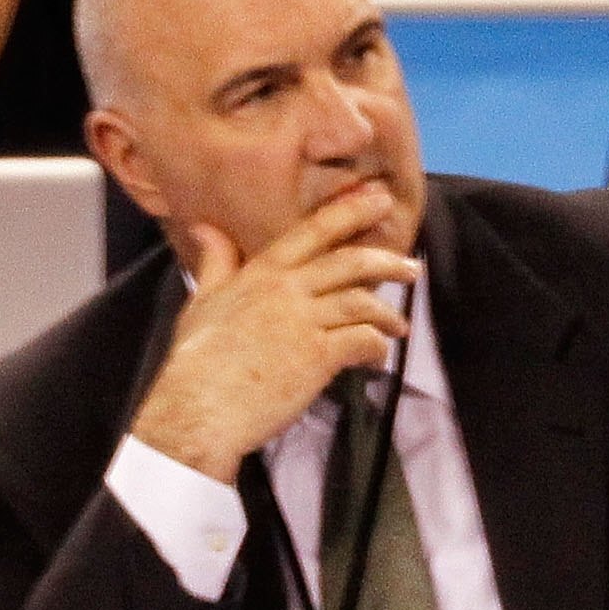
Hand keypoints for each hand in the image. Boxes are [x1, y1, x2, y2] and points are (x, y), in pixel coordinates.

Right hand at [127, 185, 420, 480]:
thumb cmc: (195, 360)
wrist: (197, 408)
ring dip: (387, 313)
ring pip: (362, 302)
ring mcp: (305, 322)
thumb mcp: (201, 301)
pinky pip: (362, 341)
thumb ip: (214, 263)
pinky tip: (377, 357)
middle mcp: (287, 290)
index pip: (313, 232)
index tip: (378, 201)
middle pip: (349, 263)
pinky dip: (376, 347)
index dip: (350, 213)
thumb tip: (203, 227)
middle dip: (386, 261)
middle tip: (412, 267)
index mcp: (262, 273)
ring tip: (400, 324)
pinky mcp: (318, 356)